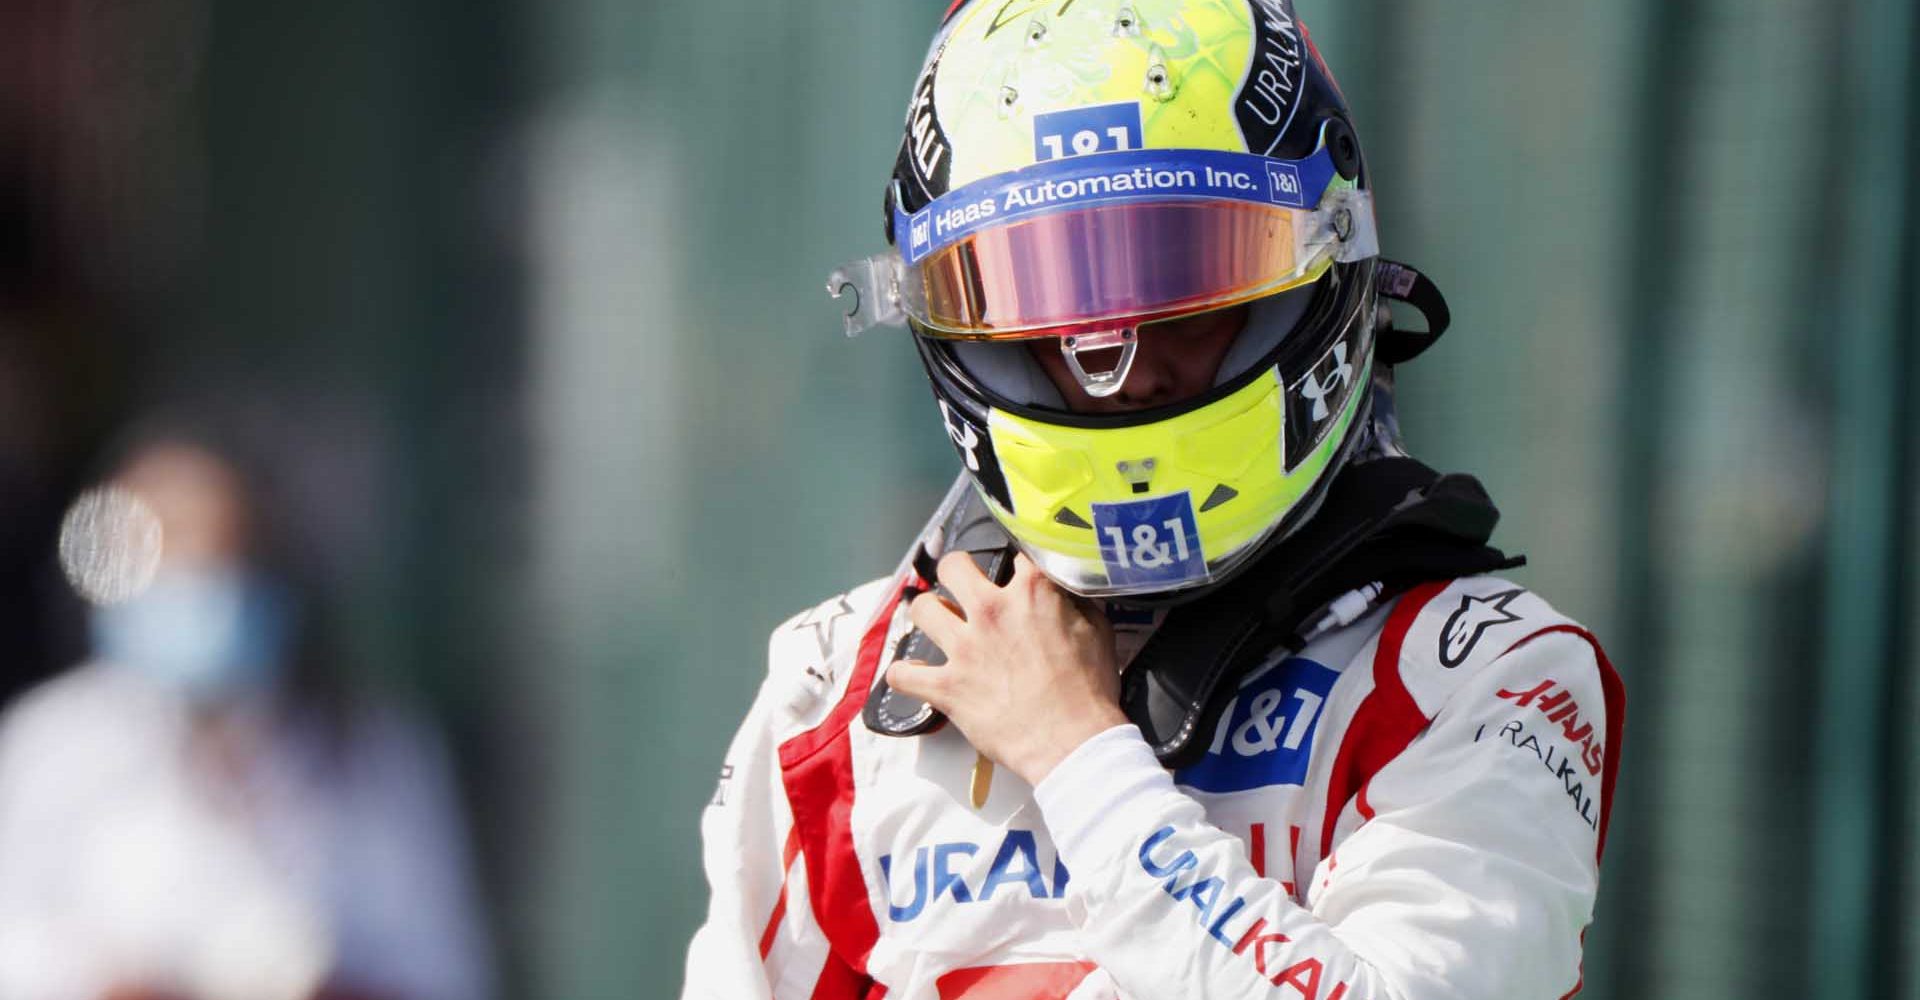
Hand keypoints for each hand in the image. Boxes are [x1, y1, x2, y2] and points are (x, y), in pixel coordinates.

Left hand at [886, 552, 1128, 785]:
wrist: (1073, 742)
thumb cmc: (1090, 691)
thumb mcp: (1098, 633)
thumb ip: (1075, 604)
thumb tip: (1064, 595)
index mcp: (1032, 593)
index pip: (1015, 554)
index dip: (1015, 563)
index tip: (1015, 573)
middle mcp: (991, 611)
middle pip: (953, 567)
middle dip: (956, 573)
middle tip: (962, 587)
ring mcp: (965, 648)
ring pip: (922, 609)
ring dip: (928, 615)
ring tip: (937, 624)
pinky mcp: (947, 687)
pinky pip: (903, 675)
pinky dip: (904, 674)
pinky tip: (912, 673)